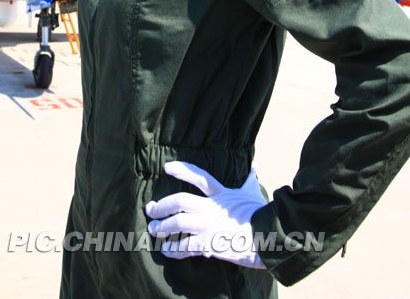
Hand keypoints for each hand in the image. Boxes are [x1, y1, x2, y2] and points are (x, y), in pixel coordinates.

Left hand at [146, 160, 266, 268]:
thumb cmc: (261, 214)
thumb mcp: (253, 194)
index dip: (182, 170)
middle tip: (150, 209)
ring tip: (153, 229)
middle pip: (180, 201)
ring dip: (162, 227)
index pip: (199, 177)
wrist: (267, 237)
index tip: (167, 168)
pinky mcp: (208, 244)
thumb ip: (249, 181)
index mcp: (221, 194)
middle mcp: (211, 208)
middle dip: (162, 205)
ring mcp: (208, 225)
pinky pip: (184, 247)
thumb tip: (254, 167)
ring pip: (177, 223)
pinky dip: (173, 249)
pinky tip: (166, 250)